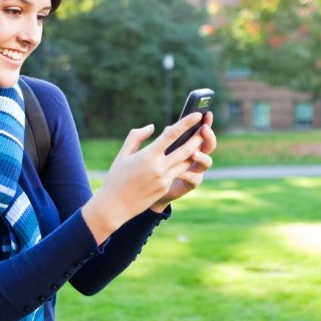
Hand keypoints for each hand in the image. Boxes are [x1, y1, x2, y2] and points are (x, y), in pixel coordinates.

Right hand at [80, 112, 209, 243]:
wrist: (115, 206)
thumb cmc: (116, 177)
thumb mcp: (123, 154)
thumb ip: (136, 137)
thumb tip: (152, 127)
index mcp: (148, 155)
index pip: (171, 135)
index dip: (186, 123)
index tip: (196, 115)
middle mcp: (159, 167)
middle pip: (186, 150)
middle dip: (198, 138)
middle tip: (206, 128)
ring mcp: (164, 179)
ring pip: (185, 162)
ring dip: (194, 152)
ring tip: (199, 141)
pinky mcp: (165, 188)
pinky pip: (176, 173)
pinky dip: (181, 164)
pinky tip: (185, 157)